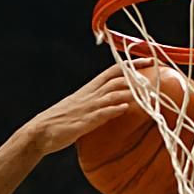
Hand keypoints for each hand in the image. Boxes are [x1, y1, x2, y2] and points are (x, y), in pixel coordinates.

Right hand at [20, 60, 149, 155]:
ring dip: (130, 92)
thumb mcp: (78, 107)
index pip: (113, 71)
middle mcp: (89, 95)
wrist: (38, 132)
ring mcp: (86, 108)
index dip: (131, 65)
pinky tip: (125, 108)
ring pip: (111, 94)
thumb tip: (113, 104)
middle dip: (136, 77)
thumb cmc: (58, 121)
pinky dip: (113, 109)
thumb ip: (95, 103)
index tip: (149, 61)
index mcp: (88, 90)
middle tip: (154, 76)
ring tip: (146, 93)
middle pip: (116, 79)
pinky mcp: (83, 122)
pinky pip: (101, 113)